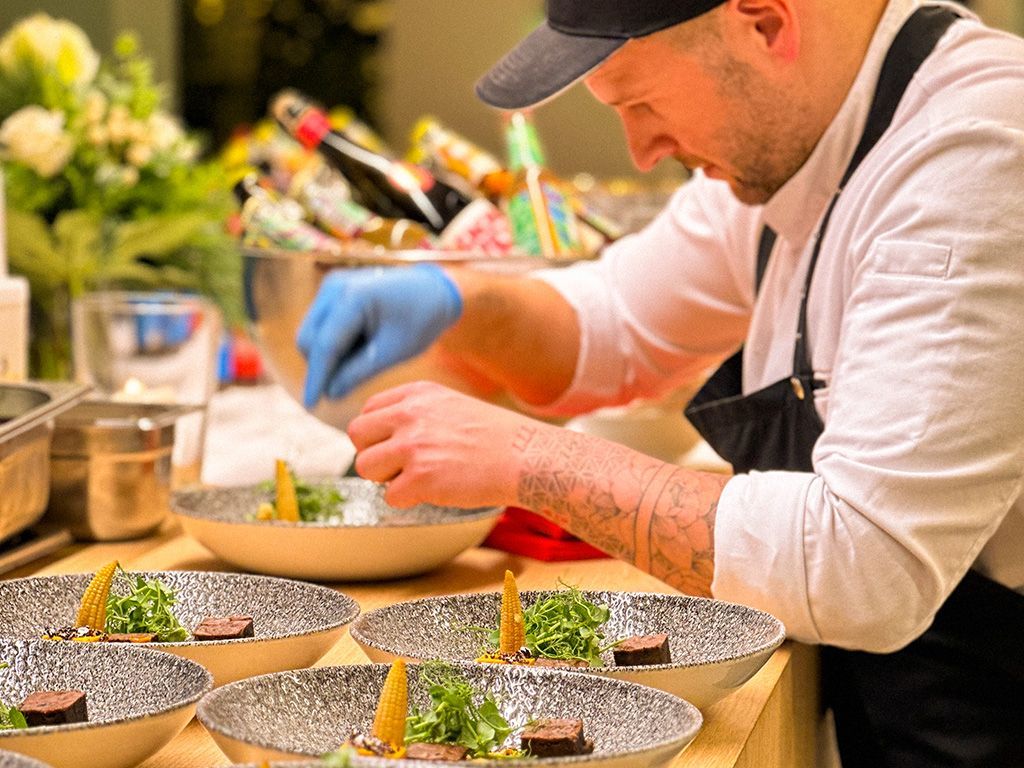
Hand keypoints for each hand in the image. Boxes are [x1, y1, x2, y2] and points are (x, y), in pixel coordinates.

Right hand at [296, 264, 461, 406]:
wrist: (433, 290)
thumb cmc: (421, 319)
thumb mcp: (395, 351)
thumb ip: (360, 372)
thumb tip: (329, 394)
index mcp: (354, 296)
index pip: (325, 344)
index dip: (317, 377)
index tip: (311, 405)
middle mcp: (335, 286)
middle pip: (308, 339)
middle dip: (322, 366)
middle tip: (354, 379)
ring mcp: (331, 286)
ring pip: (310, 334)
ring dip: (328, 355)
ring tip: (366, 356)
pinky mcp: (332, 292)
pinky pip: (320, 326)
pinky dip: (334, 343)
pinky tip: (361, 345)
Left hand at [347, 381, 542, 508]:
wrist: (527, 457)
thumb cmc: (496, 436)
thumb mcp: (451, 404)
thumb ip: (415, 413)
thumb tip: (382, 436)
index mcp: (418, 393)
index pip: (369, 410)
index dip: (378, 433)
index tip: (396, 445)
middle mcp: (411, 415)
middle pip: (357, 436)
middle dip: (374, 454)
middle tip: (401, 465)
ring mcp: (414, 446)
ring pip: (366, 467)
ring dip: (386, 479)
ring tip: (419, 478)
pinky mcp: (421, 479)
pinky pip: (390, 496)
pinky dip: (409, 500)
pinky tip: (435, 491)